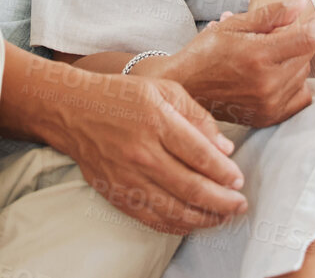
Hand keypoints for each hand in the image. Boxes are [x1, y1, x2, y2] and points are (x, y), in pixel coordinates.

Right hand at [57, 70, 248, 233]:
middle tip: (240, 204)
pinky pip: (151, 218)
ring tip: (223, 216)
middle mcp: (142, 153)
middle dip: (222, 201)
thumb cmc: (122, 96)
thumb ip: (197, 116)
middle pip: (191, 187)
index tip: (239, 180)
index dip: (224, 172)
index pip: (200, 154)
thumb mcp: (164, 90)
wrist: (74, 111)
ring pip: (174, 209)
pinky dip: (176, 225)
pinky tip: (193, 221)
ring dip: (204, 217)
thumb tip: (224, 148)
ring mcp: (127, 177)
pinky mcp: (116, 194)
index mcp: (156, 121)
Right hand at [142, 1, 314, 126]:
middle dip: (301, 39)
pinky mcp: (268, 117)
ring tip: (270, 54)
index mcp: (258, 56)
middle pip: (307, 56)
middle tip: (281, 32)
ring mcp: (269, 104)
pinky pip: (301, 97)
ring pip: (304, 75)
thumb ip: (270, 15)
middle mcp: (267, 83)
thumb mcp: (234, 25)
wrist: (184, 88)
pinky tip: (278, 74)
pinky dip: (296, 83)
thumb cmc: (205, 53)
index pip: (307, 39)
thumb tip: (300, 5)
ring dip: (296, 61)